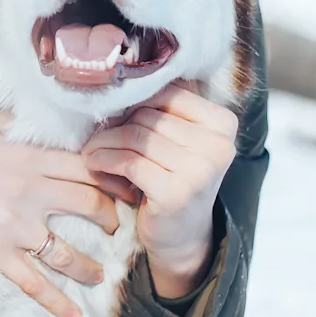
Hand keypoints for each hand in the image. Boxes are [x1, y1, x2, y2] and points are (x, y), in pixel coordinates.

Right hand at [0, 110, 119, 316]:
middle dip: (111, 219)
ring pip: (68, 253)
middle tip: (116, 227)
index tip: (126, 187)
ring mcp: (12, 228)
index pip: (86, 167)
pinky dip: (57, 304)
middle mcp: (27, 193)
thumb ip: (15, 125)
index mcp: (26, 158)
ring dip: (90, 265)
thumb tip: (43, 127)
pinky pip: (33, 285)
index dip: (112, 178)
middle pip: (89, 206)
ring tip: (99, 273)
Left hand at [81, 81, 238, 298]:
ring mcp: (200, 170)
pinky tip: (95, 166)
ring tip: (91, 152)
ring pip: (134, 136)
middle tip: (96, 139)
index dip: (135, 103)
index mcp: (224, 123)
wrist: (181, 236)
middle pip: (148, 115)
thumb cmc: (173, 180)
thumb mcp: (178, 141)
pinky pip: (127, 161)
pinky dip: (103, 161)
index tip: (116, 117)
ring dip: (103, 144)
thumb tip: (118, 80)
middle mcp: (218, 145)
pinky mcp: (176, 192)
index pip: (167, 93)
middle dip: (115, 125)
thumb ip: (162, 111)